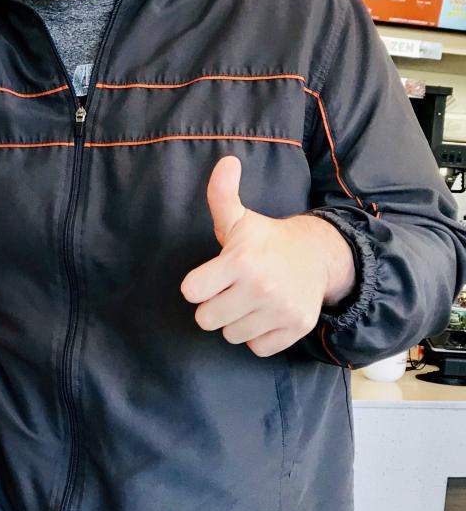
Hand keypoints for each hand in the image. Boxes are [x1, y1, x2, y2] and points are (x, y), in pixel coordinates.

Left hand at [180, 156, 354, 356]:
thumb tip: (225, 162)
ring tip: (250, 300)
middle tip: (231, 290)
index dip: (198, 286)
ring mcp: (280, 310)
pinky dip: (259, 336)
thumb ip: (221, 196)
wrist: (318, 255)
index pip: (192, 292)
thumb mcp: (239, 219)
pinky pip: (257, 348)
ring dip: (236, 322)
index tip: (212, 277)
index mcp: (240, 260)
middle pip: (206, 320)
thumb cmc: (267, 240)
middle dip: (215, 306)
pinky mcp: (295, 328)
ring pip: (231, 336)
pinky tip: (266, 314)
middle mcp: (261, 287)